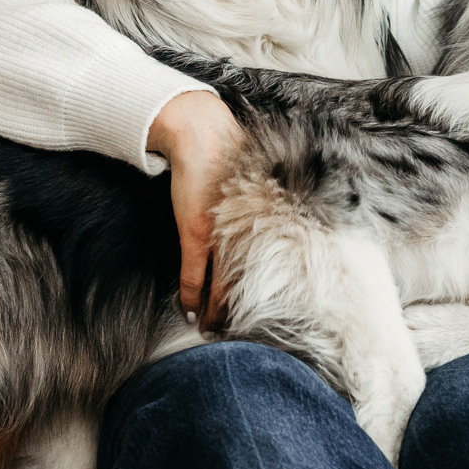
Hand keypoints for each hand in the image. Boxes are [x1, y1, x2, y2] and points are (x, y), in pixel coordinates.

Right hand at [147, 90, 245, 330]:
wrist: (202, 134)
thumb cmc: (231, 155)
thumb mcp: (257, 185)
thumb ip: (265, 207)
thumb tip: (276, 225)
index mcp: (266, 222)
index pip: (269, 271)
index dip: (266, 298)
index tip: (263, 317)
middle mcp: (247, 231)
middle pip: (249, 283)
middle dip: (243, 312)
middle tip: (239, 335)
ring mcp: (220, 234)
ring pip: (223, 286)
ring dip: (217, 312)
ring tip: (214, 331)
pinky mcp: (196, 231)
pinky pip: (194, 275)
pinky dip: (192, 296)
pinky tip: (192, 313)